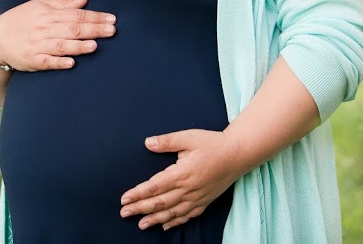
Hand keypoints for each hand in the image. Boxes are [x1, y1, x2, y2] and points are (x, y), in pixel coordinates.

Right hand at [0, 0, 115, 71]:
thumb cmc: (21, 20)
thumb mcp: (39, 6)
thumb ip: (62, 4)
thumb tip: (84, 1)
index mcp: (47, 14)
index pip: (76, 14)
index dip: (95, 16)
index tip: (112, 19)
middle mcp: (43, 29)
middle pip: (72, 28)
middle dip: (93, 29)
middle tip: (112, 30)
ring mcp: (37, 45)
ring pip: (61, 45)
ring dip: (78, 46)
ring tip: (95, 45)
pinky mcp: (31, 61)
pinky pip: (46, 62)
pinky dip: (58, 62)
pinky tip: (71, 63)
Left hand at [119, 129, 241, 230]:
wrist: (238, 154)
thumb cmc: (212, 143)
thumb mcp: (189, 137)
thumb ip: (167, 141)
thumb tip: (147, 143)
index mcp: (182, 173)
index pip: (155, 186)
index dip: (138, 193)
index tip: (124, 199)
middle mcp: (189, 189)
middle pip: (160, 202)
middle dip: (140, 208)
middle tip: (124, 213)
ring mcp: (197, 198)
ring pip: (172, 212)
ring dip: (154, 219)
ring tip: (140, 224)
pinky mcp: (205, 201)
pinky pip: (187, 215)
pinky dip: (175, 222)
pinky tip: (164, 226)